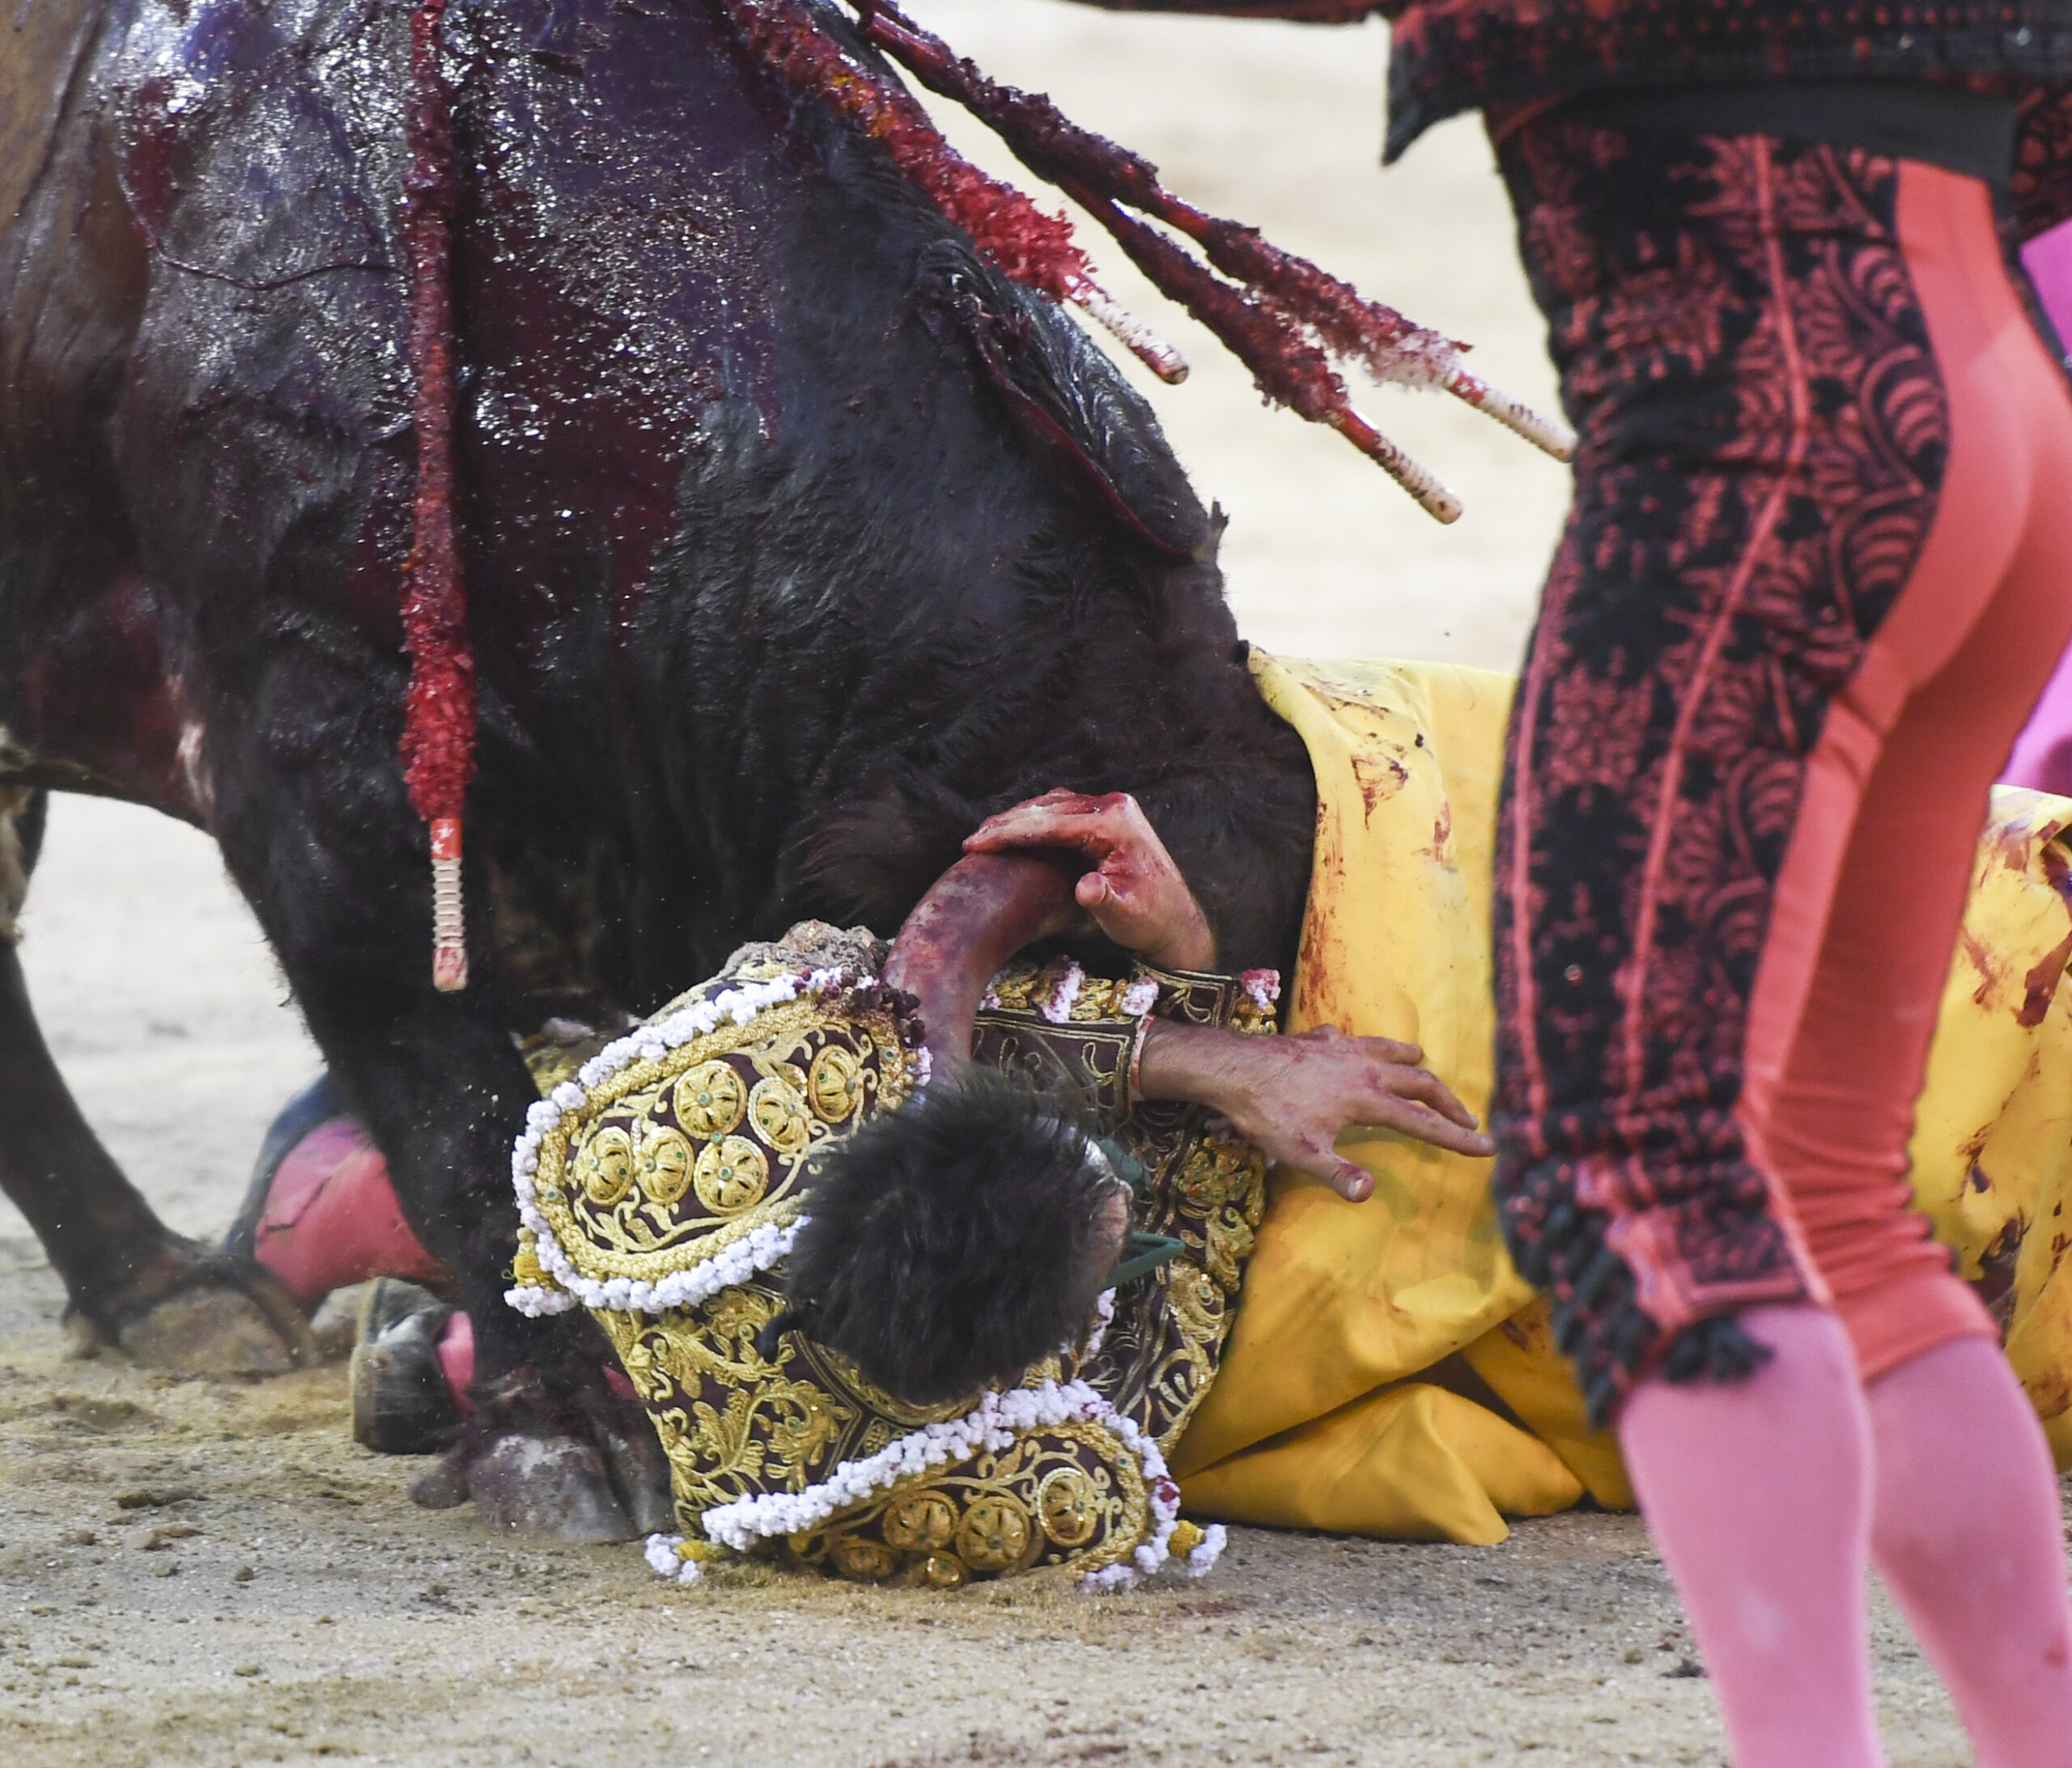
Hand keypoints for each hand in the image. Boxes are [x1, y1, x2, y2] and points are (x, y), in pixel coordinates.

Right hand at [962, 789, 1215, 971]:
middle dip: (1007, 824)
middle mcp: (1115, 807)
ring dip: (1018, 820)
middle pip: (1049, 809)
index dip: (1010, 834)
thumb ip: (1104, 900)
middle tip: (971, 841)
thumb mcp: (1124, 915)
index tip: (977, 844)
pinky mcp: (1110, 817)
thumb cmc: (1148, 921)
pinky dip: (1036, 821)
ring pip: (1053, 806)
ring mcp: (1114, 808)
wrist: (1176, 921)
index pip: (1051, 824)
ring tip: (984, 837)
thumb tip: (1086, 888)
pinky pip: (1064, 811)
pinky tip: (1014, 834)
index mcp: (1115, 824)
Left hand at [1137, 1020, 1495, 1200]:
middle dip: (1448, 1101)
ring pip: (1390, 1049)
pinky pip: (1354, 1040)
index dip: (1457, 1138)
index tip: (1487, 1147)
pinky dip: (1368, 1046)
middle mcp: (1362, 1068)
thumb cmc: (1266, 1113)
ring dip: (1413, 1062)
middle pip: (1420, 1081)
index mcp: (1367, 1099)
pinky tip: (1358, 1050)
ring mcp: (1341, 1048)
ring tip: (1425, 1067)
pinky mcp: (1318, 1038)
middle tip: (1466, 1119)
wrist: (1232, 1067)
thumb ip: (1338, 1174)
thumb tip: (1369, 1192)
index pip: (1423, 1123)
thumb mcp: (1301, 1153)